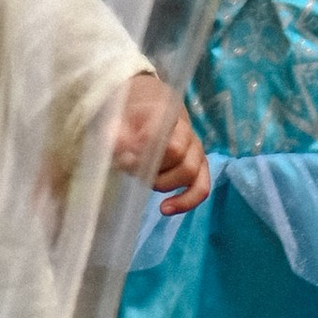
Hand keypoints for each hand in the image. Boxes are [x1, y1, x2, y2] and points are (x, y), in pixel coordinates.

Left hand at [110, 70, 209, 213]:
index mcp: (164, 111)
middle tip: (129, 166)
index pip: (161, 128)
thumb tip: (118, 144)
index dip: (144, 144)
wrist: (149, 109)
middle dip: (150, 166)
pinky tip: (166, 208)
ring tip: (143, 179)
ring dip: (163, 182)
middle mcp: (185, 129)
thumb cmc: (132, 115)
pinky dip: (186, 201)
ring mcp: (195, 149)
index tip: (126, 153)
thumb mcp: (117, 118)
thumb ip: (116, 130)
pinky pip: (201, 187)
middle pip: (176, 152)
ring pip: (189, 171)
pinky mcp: (199, 167)